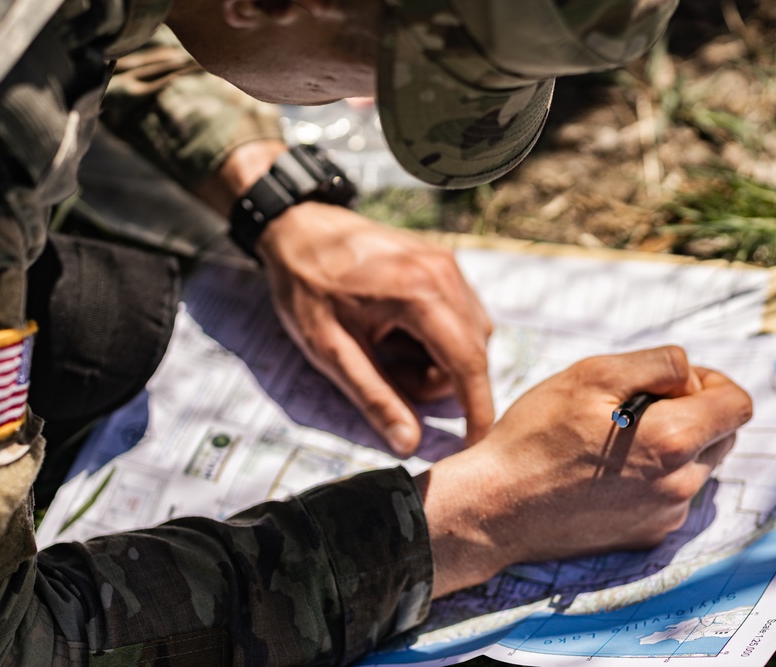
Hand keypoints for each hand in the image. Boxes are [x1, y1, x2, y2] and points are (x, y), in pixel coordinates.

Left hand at [256, 202, 494, 454]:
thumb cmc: (306, 285)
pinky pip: (462, 313)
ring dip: (440, 358)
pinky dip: (440, 336)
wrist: (297, 227)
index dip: (477, 408)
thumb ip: (374, 397)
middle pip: (473, 352)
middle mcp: (445, 273)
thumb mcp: (331, 349)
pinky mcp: (443, 262)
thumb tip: (408, 443)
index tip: (476, 442)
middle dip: (440, 380)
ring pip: (472, 334)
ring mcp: (448, 264)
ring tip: (389, 350)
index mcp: (420, 293)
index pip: (468, 363)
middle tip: (389, 374)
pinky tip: (399, 331)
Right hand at [414, 346, 752, 597]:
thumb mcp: (593, 374)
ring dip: (672, 444)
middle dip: (692, 411)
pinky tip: (606, 471)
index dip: (710, 382)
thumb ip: (659, 363)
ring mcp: (666, 516)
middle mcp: (681, 485)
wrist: (496, 507)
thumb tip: (693, 377)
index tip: (669, 383)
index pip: (739, 405)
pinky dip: (652, 475)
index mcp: (673, 441)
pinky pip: (671, 495)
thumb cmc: (537, 436)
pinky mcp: (647, 536)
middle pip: (722, 435)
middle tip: (635, 405)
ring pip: (696, 465)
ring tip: (614, 440)